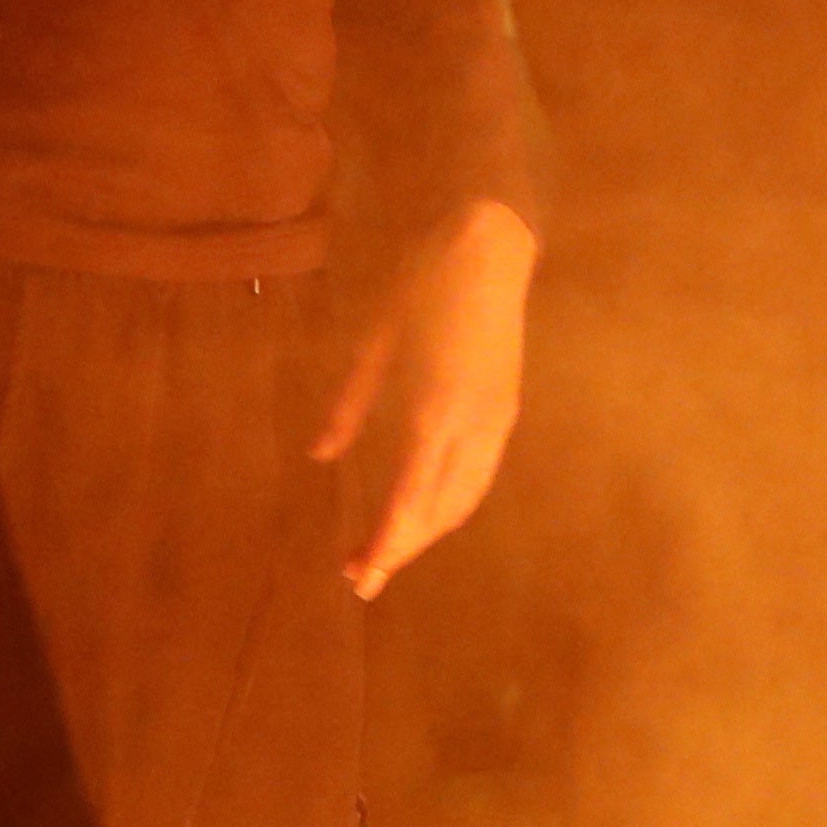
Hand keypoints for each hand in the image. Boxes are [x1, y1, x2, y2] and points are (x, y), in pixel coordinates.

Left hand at [316, 196, 532, 600]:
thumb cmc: (421, 286)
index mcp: (432, 412)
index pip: (408, 500)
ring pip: (464, 501)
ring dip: (427, 533)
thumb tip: (321, 455)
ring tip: (386, 550)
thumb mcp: (372, 342)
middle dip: (402, 549)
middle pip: (438, 512)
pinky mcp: (505, 413)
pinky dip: (450, 507)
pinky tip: (424, 510)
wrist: (488, 249)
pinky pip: (478, 478)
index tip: (359, 578)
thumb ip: (347, 405)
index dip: (386, 546)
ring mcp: (495, 423)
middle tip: (359, 575)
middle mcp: (470, 429)